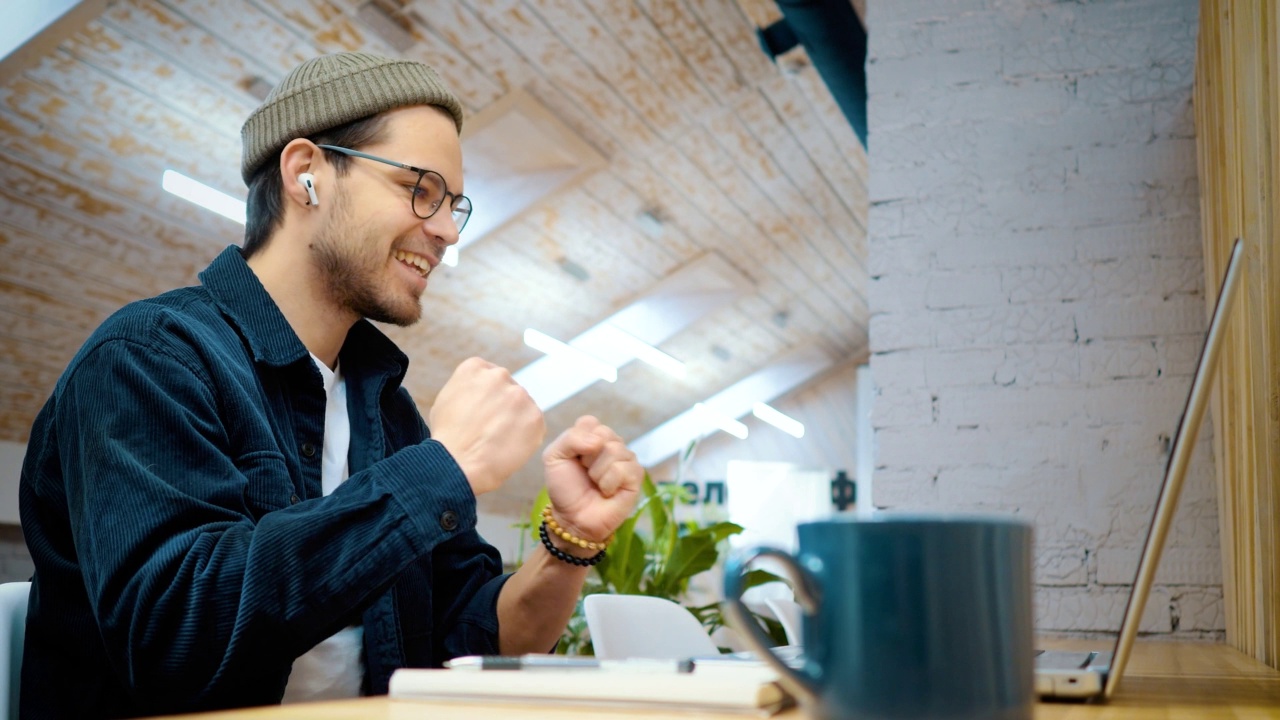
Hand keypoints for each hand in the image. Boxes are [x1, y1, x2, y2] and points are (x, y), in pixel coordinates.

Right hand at [429, 357, 544, 494]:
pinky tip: (509, 447)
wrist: (458, 464)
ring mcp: (519, 395)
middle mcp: (499, 375)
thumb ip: (466, 387)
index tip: (483, 412)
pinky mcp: (535, 416)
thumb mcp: (446, 399)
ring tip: (498, 441)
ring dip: (516, 420)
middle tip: (491, 429)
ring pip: (523, 406)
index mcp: (475, 367)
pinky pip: (534, 424)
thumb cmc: (447, 437)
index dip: (488, 397)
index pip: (490, 376)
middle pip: (508, 389)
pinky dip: (526, 436)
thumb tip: (479, 391)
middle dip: (504, 406)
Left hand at [542, 416, 642, 541]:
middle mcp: (612, 444)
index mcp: (593, 436)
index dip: (578, 441)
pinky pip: (623, 469)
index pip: (590, 422)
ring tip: (595, 484)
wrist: (573, 518)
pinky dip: (608, 483)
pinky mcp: (636, 476)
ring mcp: (626, 459)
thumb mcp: (554, 457)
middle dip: (587, 457)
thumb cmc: (565, 488)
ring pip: (614, 450)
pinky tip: (607, 492)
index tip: (574, 459)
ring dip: (597, 472)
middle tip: (585, 473)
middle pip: (604, 434)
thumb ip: (570, 439)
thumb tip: (598, 441)